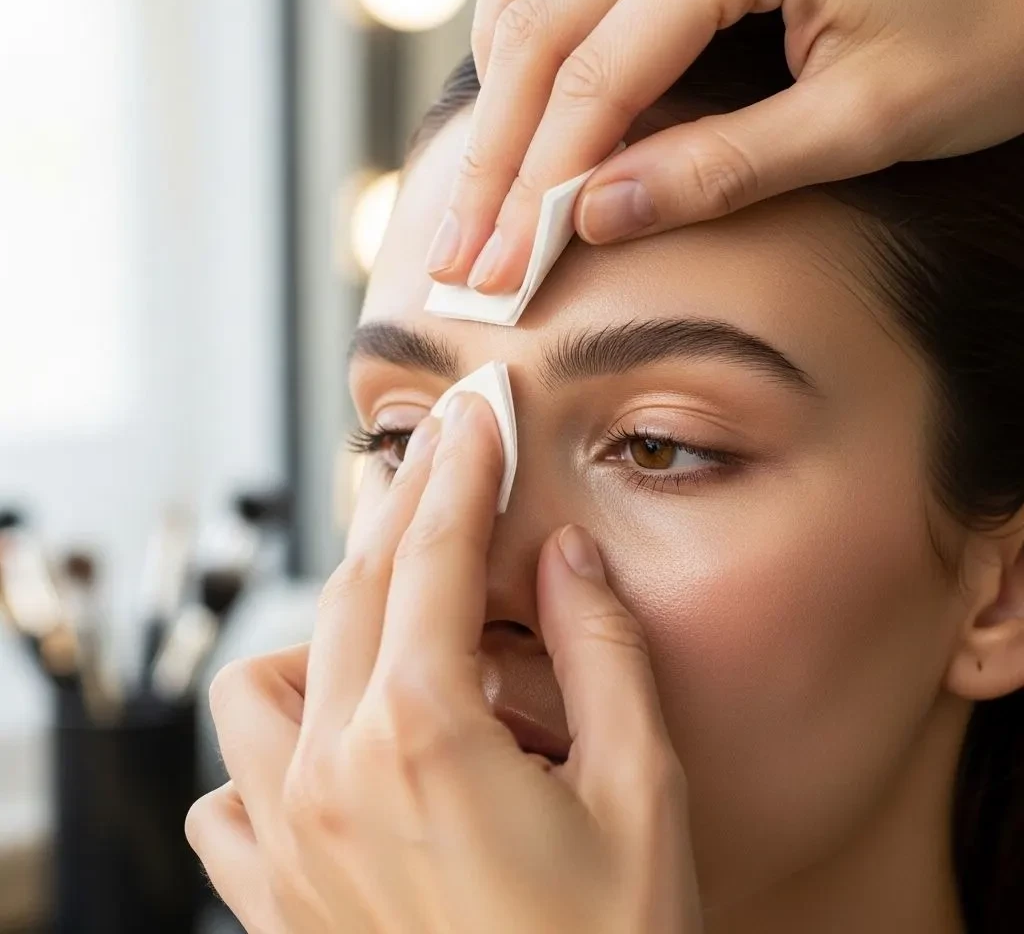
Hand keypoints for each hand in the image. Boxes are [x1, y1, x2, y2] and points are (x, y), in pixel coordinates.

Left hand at [186, 394, 700, 932]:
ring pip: (263, 682)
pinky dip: (270, 748)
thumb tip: (564, 557)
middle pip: (354, 590)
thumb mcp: (639, 792)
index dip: (460, 471)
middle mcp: (332, 779)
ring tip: (398, 635)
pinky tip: (329, 752)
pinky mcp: (277, 902)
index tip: (476, 415)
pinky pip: (231, 793)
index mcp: (424, 740)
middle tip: (441, 452)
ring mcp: (289, 843)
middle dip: (402, 505)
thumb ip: (603, 654)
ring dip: (325, 632)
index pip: (434, 557)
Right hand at [395, 0, 1023, 292]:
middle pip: (544, 22)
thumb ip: (726, 165)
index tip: (493, 269)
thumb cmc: (1005, 15)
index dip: (535, 188)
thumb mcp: (874, 115)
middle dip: (495, 153)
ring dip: (489, 56)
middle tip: (455, 250)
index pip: (598, 78)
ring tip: (472, 161)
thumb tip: (598, 216)